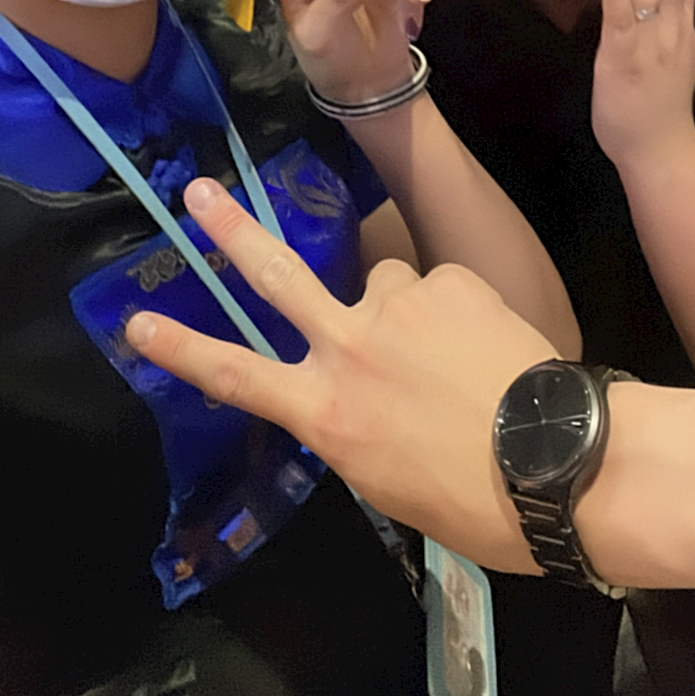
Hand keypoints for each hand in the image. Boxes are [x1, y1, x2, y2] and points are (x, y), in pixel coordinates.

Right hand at [126, 178, 551, 571]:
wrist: (558, 464)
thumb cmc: (472, 503)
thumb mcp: (387, 481)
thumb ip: (354, 427)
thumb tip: (357, 398)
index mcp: (325, 411)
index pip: (233, 375)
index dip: (179, 348)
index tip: (136, 320)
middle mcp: (347, 347)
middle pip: (276, 277)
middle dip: (232, 230)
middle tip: (201, 192)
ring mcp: (395, 305)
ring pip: (386, 283)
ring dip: (405, 306)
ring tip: (453, 348)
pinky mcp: (446, 280)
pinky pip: (440, 287)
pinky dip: (458, 309)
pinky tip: (489, 341)